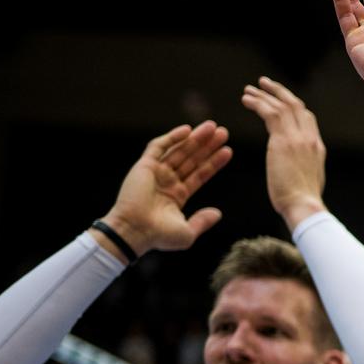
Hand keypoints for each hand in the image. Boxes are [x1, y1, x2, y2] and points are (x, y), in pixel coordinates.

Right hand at [100, 123, 231, 254]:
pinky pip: (158, 147)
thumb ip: (202, 221)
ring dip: (195, 138)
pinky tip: (188, 130)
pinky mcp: (144, 166)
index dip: (214, 163)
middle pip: (192, 159)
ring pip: (179, 151)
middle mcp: (167, 181)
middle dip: (207, 146)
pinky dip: (172, 137)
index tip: (228, 151)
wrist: (135, 231)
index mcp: (177, 195)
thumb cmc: (159, 236)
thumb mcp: (187, 232)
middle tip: (223, 132)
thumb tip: (218, 213)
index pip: (200, 174)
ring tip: (212, 127)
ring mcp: (156, 173)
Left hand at [240, 76, 326, 226]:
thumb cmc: (302, 203)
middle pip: (296, 105)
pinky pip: (269, 113)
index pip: (307, 118)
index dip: (292, 106)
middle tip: (264, 84)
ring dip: (264, 94)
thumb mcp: (308, 180)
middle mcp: (310, 138)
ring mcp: (298, 138)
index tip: (280, 101)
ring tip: (249, 90)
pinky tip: (246, 100)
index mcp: (317, 147)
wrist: (304, 206)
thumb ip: (302, 168)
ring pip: (282, 106)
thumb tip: (293, 169)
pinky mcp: (283, 140)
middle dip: (280, 92)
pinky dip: (257, 103)